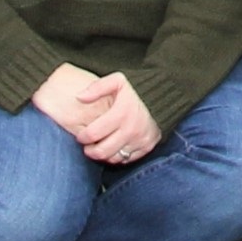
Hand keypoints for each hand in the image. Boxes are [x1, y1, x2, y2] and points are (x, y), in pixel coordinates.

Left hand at [33, 64, 158, 161]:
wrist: (162, 97)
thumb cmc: (135, 90)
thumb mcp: (117, 81)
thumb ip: (97, 87)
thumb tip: (79, 97)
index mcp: (121, 113)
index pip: (93, 134)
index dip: (82, 137)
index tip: (81, 135)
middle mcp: (131, 129)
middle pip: (101, 151)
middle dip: (90, 150)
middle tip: (87, 145)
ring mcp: (140, 140)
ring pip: (113, 158)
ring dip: (103, 155)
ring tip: (99, 146)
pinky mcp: (147, 147)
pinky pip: (126, 159)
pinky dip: (117, 156)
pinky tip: (113, 147)